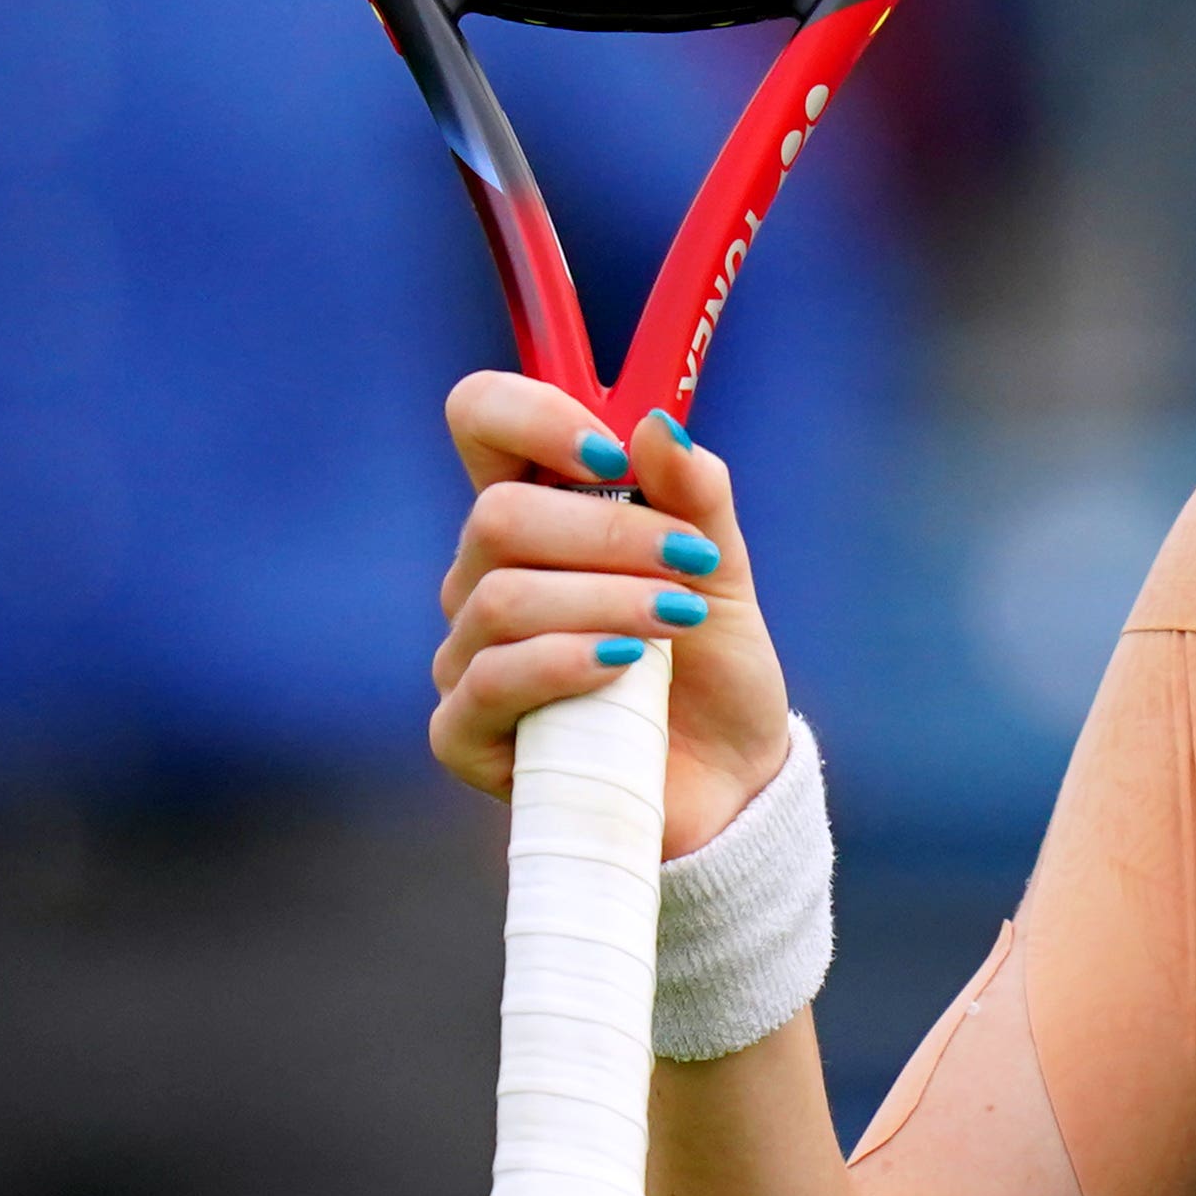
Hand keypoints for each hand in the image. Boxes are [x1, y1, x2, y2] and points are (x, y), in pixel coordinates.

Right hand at [433, 374, 791, 852]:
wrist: (731, 780)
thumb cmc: (713, 667)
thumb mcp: (720, 570)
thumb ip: (695, 496)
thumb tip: (656, 425)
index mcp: (537, 516)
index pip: (481, 423)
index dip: (530, 416)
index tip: (610, 450)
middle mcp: (484, 577)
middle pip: (498, 516)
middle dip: (609, 532)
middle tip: (689, 562)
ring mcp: (467, 655)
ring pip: (501, 597)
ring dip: (608, 601)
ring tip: (680, 624)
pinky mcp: (464, 733)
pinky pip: (492, 680)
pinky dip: (566, 663)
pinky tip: (625, 668)